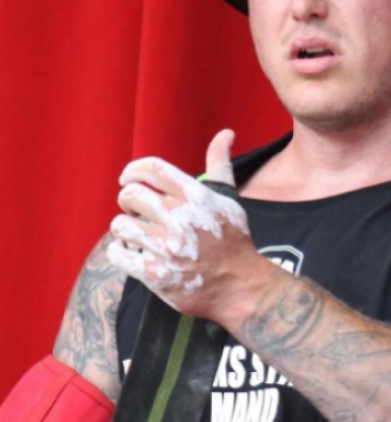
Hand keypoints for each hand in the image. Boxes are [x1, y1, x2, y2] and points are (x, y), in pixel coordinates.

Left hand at [107, 129, 251, 315]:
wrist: (241, 288)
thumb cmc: (233, 241)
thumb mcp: (230, 200)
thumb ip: (220, 166)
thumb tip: (225, 133)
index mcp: (196, 198)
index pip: (152, 169)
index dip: (133, 170)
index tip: (127, 178)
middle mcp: (180, 220)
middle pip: (131, 194)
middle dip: (127, 199)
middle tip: (133, 209)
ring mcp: (167, 248)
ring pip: (121, 224)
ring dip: (124, 227)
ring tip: (134, 233)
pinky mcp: (155, 273)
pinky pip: (118, 253)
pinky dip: (119, 251)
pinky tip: (131, 252)